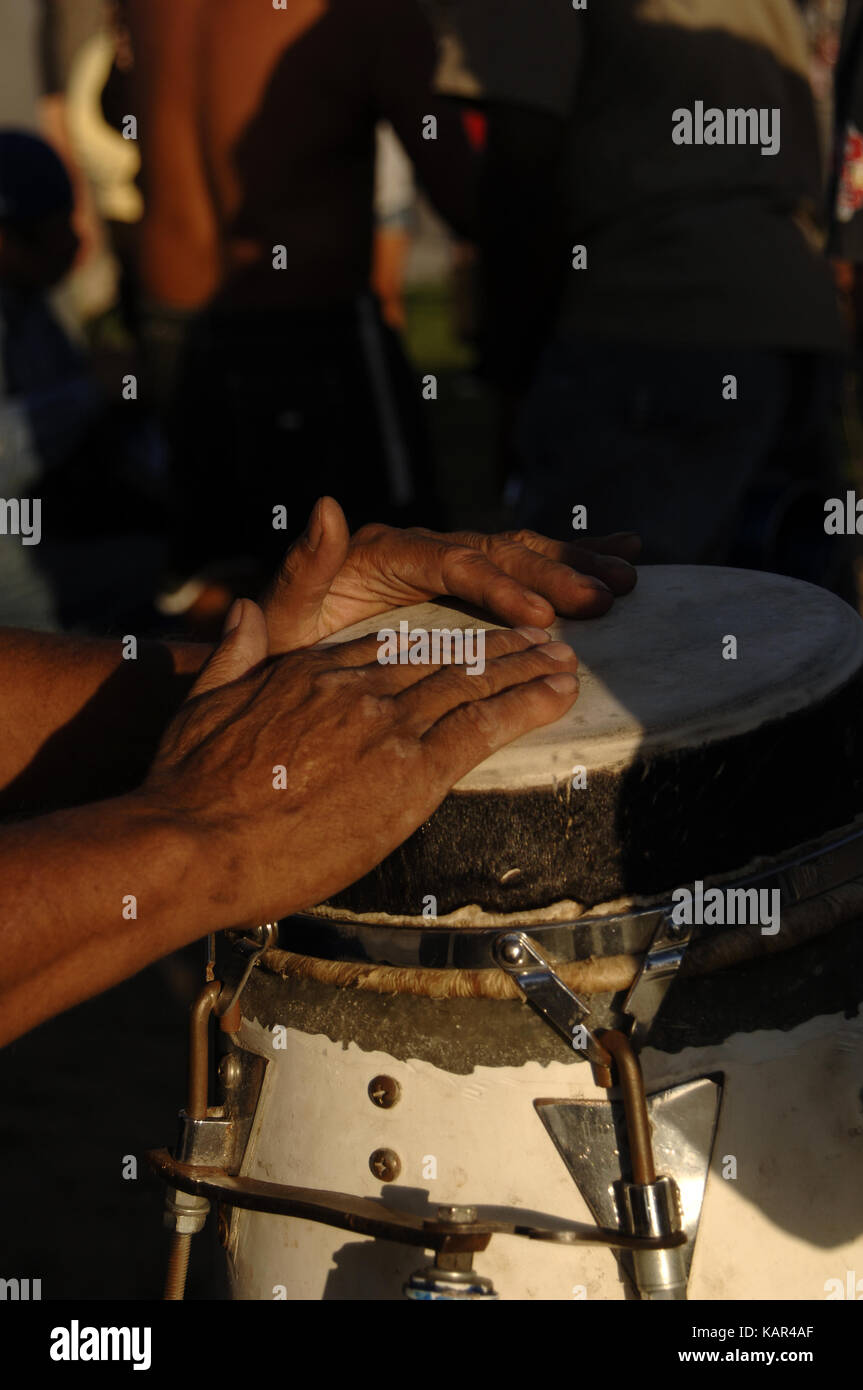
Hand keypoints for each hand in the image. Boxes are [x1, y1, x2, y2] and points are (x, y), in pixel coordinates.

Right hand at [140, 598, 580, 924]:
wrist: (196, 840)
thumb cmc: (187, 786)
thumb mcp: (201, 702)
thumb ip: (230, 652)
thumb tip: (241, 608)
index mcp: (311, 671)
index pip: (390, 649)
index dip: (438, 642)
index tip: (467, 641)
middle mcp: (356, 689)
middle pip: (442, 659)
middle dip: (497, 648)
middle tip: (540, 637)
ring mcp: (387, 726)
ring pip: (472, 685)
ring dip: (525, 668)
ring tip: (565, 660)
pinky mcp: (411, 772)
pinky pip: (483, 728)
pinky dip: (528, 705)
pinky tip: (561, 693)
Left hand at [260, 497, 638, 652]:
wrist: (287, 655)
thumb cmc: (285, 643)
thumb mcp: (287, 610)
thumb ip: (306, 564)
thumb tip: (325, 505)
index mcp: (386, 553)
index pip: (453, 565)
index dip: (499, 588)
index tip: (540, 616)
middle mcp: (423, 547)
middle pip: (499, 552)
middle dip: (554, 573)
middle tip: (606, 596)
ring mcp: (447, 560)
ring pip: (520, 553)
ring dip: (574, 565)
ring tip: (627, 579)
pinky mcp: (465, 579)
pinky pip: (523, 564)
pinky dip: (570, 560)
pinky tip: (621, 554)